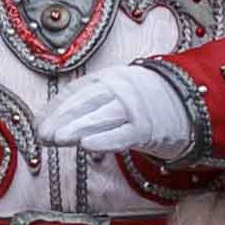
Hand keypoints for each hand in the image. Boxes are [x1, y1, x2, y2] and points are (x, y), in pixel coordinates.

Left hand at [34, 60, 198, 160]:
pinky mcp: (148, 128)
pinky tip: (87, 146)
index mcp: (108, 78)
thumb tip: (45, 122)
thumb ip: (82, 106)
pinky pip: (124, 134)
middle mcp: (120, 89)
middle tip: (43, 135)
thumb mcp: (111, 95)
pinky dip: (105, 140)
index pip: (77, 91)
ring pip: (102, 117)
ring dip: (78, 128)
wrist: (185, 102)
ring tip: (57, 139)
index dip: (56, 108)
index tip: (39, 123)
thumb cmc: (140, 101)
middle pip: (86, 103)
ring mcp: (135, 107)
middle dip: (62, 119)